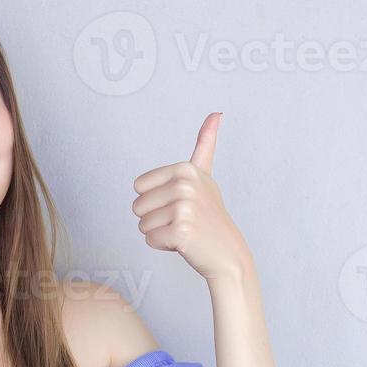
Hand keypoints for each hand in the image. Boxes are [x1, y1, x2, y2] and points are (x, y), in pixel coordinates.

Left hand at [131, 111, 251, 280]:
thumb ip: (205, 144)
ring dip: (159, 233)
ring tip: (184, 231)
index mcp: (185, 169)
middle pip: (137, 206)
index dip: (155, 200)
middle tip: (183, 221)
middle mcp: (185, 185)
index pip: (139, 187)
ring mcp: (184, 208)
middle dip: (156, 218)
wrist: (228, 253)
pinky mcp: (181, 231)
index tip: (180, 204)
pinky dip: (163, 246)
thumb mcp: (205, 176)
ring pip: (142, 224)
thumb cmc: (210, 215)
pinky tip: (185, 243)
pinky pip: (150, 240)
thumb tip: (217, 113)